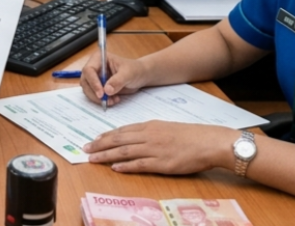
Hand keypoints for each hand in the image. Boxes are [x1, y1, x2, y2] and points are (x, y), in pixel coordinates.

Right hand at [80, 53, 147, 106]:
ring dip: (98, 98)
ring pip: (88, 90)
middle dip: (94, 93)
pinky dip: (102, 100)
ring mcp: (95, 78)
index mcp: (99, 58)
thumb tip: (107, 90)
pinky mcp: (98, 87)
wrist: (139, 76)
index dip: (93, 82)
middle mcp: (94, 68)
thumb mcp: (128, 73)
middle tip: (105, 100)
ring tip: (112, 100)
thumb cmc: (134, 70)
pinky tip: (113, 100)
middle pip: (86, 81)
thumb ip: (118, 81)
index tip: (101, 93)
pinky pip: (94, 96)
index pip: (89, 70)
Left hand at [83, 121, 233, 174]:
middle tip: (85, 149)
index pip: (123, 130)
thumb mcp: (168, 127)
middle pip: (119, 140)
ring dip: (106, 155)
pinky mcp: (161, 163)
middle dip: (100, 144)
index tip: (94, 139)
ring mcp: (154, 149)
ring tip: (93, 158)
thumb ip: (152, 132)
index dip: (106, 136)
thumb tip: (137, 137)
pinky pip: (139, 164)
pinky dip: (125, 166)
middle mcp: (149, 136)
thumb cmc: (192, 135)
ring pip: (124, 151)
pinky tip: (114, 168)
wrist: (209, 141)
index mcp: (150, 126)